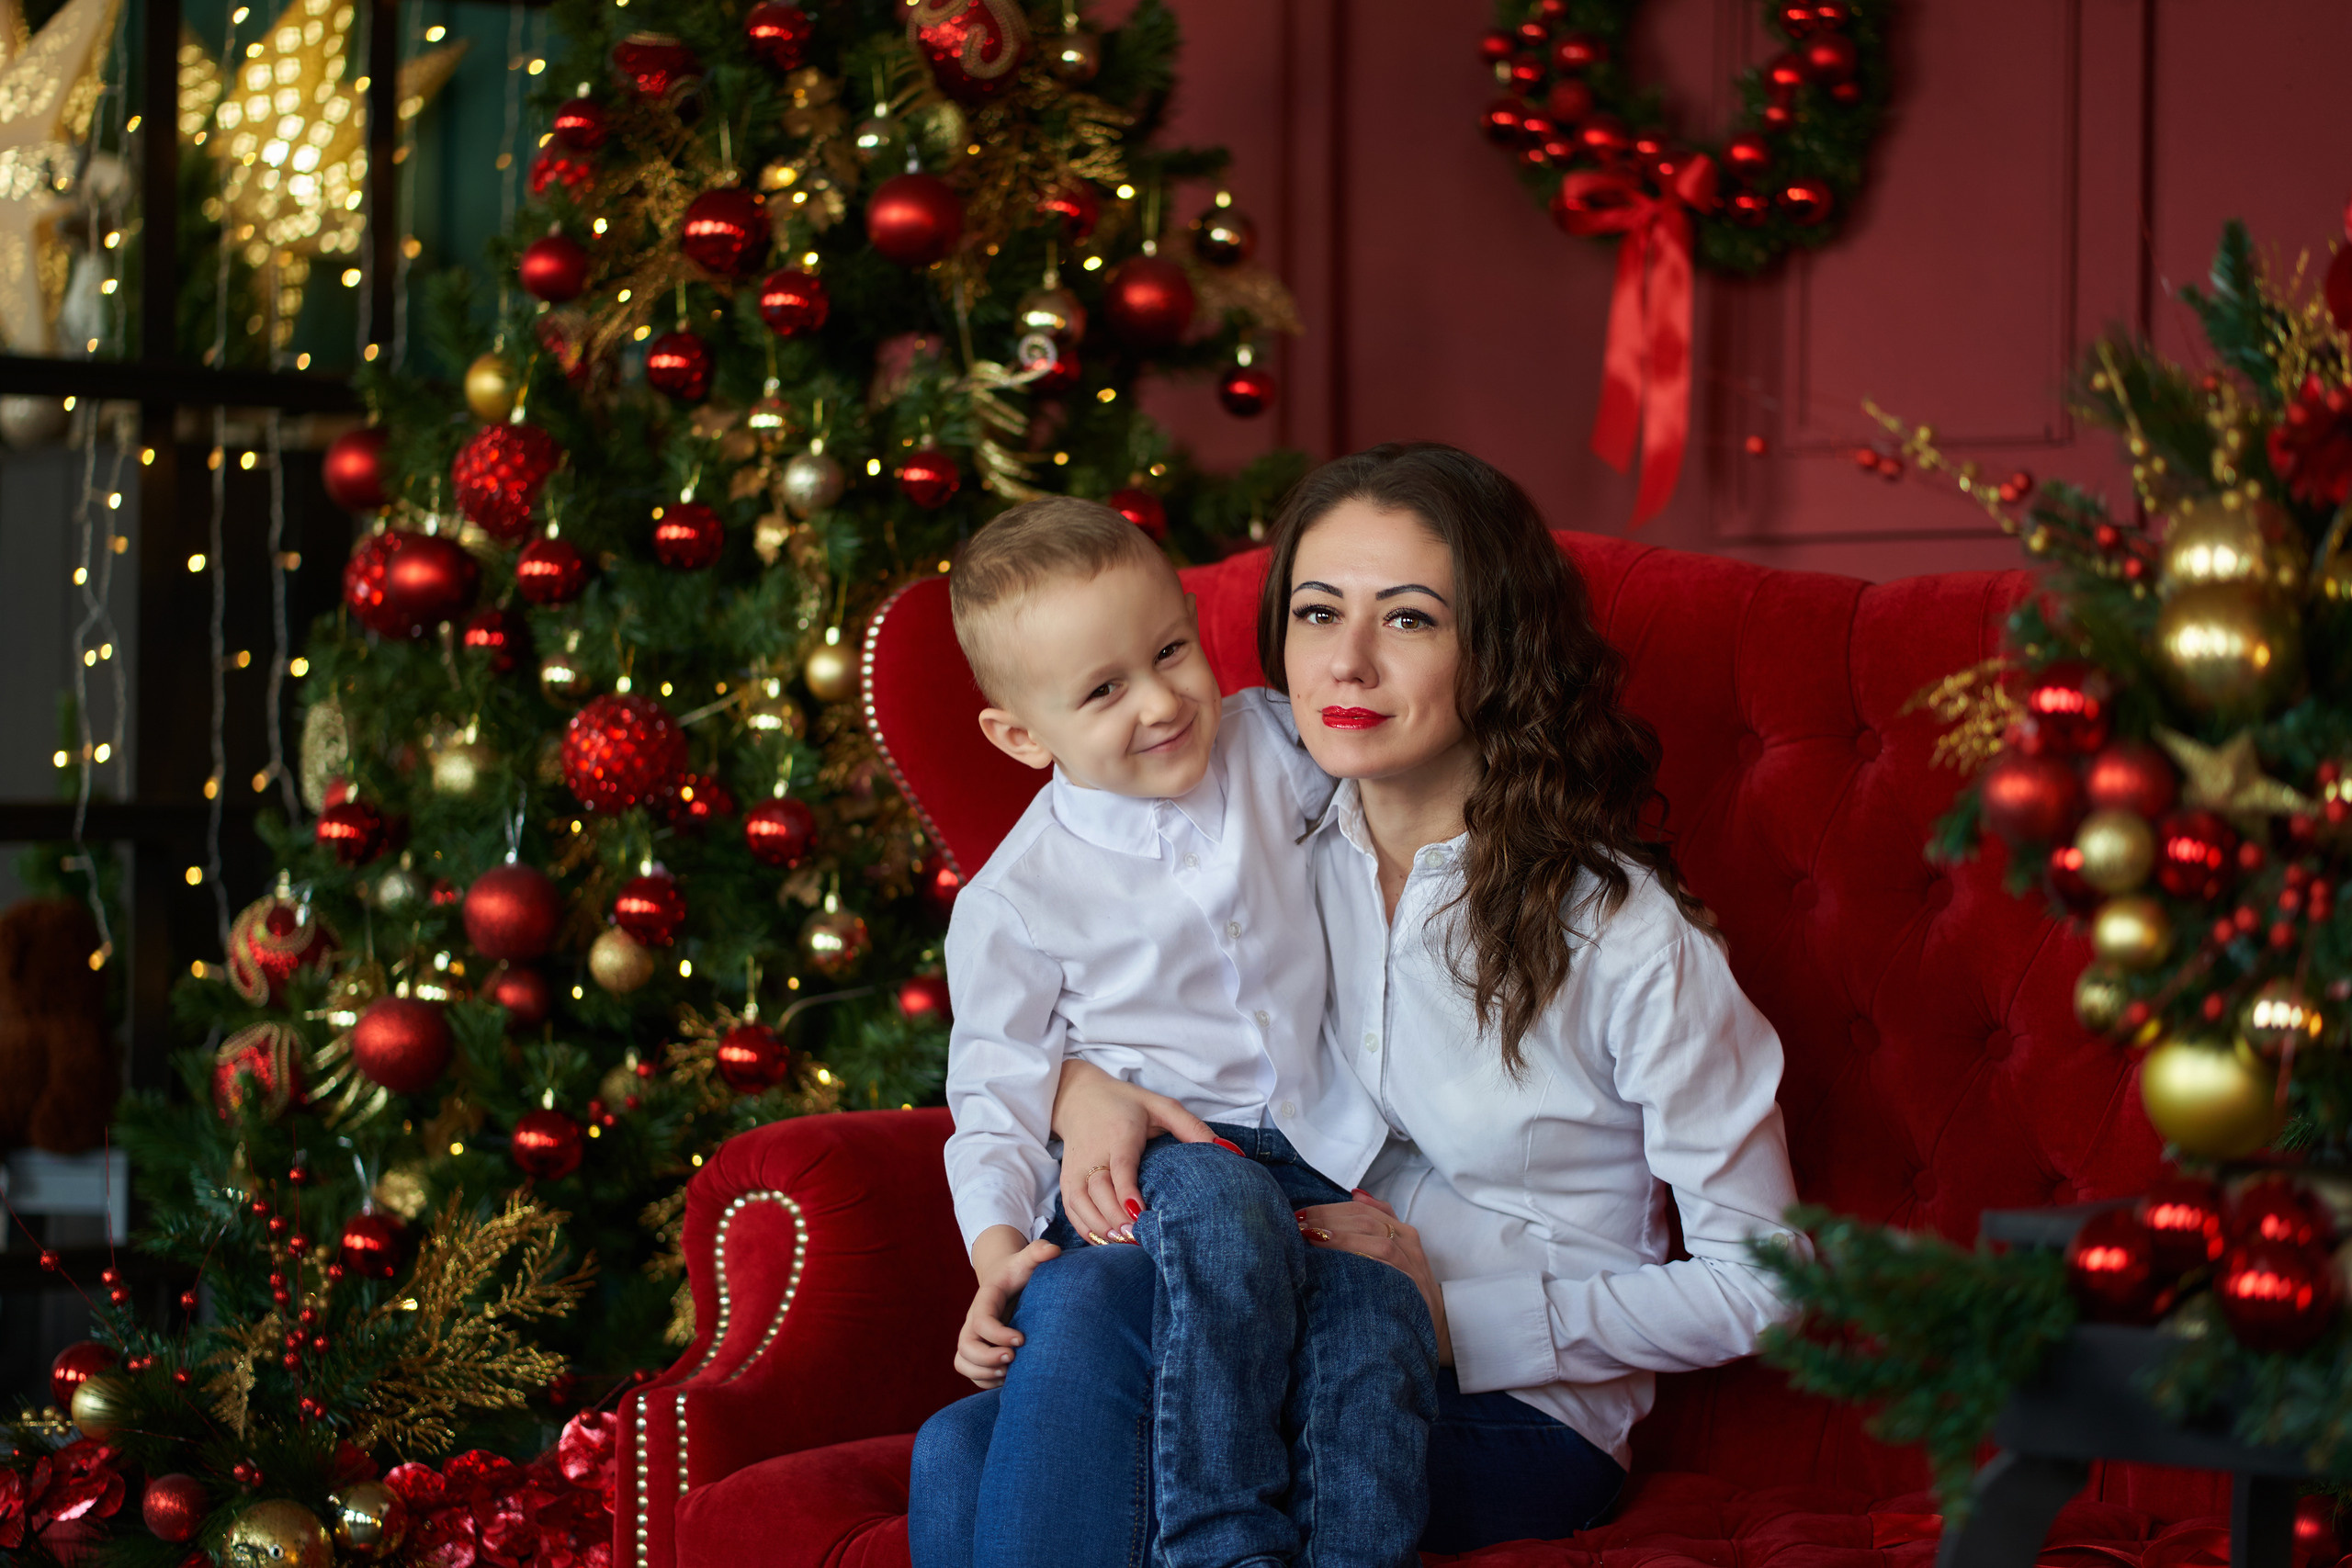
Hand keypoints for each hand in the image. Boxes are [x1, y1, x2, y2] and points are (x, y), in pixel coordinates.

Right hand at [956, 1227, 1059, 1387]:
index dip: (998, 1335)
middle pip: (965, 1346)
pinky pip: (970, 1372)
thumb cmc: (1019, 1271)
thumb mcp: (1027, 1259)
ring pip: (962, 1362)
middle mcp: (973, 1320)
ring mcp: (973, 1336)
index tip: (1022, 1339)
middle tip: (1013, 1360)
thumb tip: (1054, 1250)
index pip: (981, 1322)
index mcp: (985, 1300)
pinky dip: (985, 1380)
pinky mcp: (977, 1350)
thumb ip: (1038, 1252)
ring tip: (1008, 1373)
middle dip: (987, 1358)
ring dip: (983, 1372)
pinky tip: (1008, 1378)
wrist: (1006, 1279)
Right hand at [1051, 1058, 1221, 1244]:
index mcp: (1118, 1135)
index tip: (1138, 1214)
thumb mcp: (1161, 1106)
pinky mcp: (1066, 1180)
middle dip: (1116, 1218)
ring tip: (1124, 1243)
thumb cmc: (1126, 1104)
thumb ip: (1192, 1128)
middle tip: (1137, 1239)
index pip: (1120, 1167)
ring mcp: (1076, 1169)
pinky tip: (1106, 1242)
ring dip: (1100, 1227)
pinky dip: (1086, 1229)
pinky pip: (1072, 1210)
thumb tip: (1230, 1151)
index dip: (1126, 1192)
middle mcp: (1093, 1154)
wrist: (1078, 1097)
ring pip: (1081, 1204)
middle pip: (1099, 1191)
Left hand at [1297, 1191, 1454, 1366]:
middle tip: (1297, 1224)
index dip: (1329, 1209)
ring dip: (1337, 1233)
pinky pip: (1385, 1260)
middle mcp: (1408, 1242)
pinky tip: (1333, 1254)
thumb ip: (1380, 1222)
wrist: (1439, 1329)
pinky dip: (1358, 1252)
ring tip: (1308, 1236)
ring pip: (1373, 1235)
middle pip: (1364, 1218)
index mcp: (1403, 1232)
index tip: (1301, 1215)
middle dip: (1327, 1218)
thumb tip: (1356, 1194)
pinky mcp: (1410, 1284)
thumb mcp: (1398, 1254)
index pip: (1362, 1209)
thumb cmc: (1409, 1291)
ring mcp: (1411, 1263)